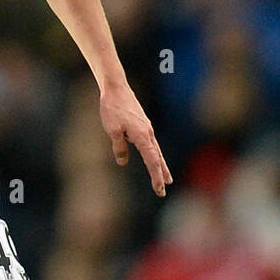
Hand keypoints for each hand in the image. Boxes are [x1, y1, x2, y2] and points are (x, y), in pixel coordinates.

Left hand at [99, 81, 172, 196]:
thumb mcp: (112, 130)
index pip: (152, 161)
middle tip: (163, 190)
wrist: (116, 89)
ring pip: (156, 151)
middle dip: (161, 175)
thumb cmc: (113, 109)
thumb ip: (119, 147)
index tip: (159, 189)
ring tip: (166, 178)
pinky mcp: (142, 125)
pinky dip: (154, 154)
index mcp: (142, 136)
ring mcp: (146, 129)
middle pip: (158, 158)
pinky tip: (152, 157)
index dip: (156, 176)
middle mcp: (148, 133)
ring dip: (160, 165)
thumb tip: (123, 161)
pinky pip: (150, 143)